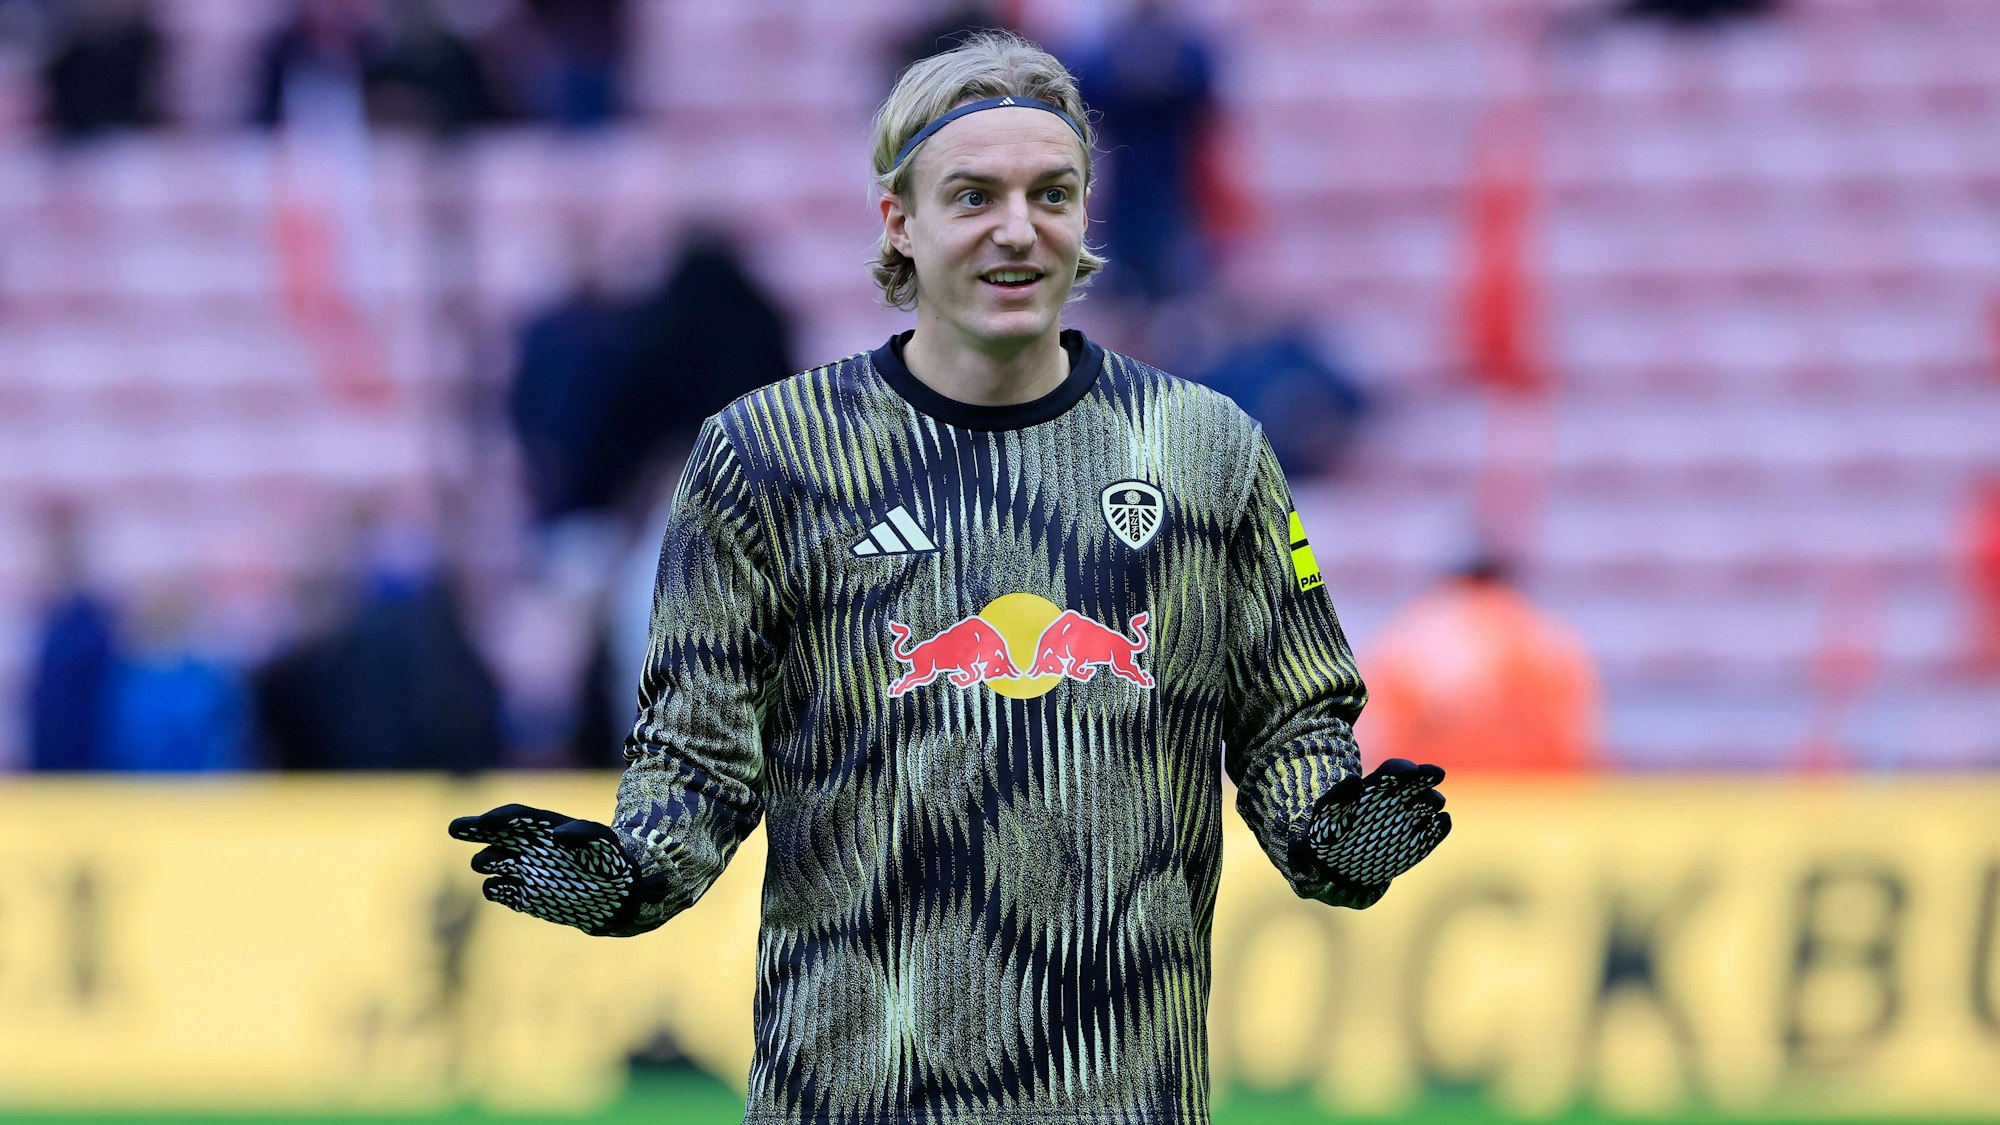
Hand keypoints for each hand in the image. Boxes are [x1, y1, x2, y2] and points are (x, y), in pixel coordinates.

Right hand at [448, 804, 668, 936]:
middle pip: (493, 833)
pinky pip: (499, 890)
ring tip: (488, 862)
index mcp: (543, 826)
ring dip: (488, 861)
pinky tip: (500, 888)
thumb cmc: (608, 861)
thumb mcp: (603, 842)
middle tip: (456, 827)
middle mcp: (527, 846)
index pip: (515, 816)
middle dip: (474, 829)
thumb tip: (555, 837)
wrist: (612, 896)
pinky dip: (497, 889)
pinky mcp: (520, 895)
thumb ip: (583, 834)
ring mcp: (521, 870)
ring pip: (491, 862)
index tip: (487, 820)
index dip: (499, 817)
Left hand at [1300, 758, 1451, 902]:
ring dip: (1432, 801)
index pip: (1395, 771)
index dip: (1403, 768)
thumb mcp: (1327, 815)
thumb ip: (1339, 797)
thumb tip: (1355, 779)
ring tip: (1434, 802)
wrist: (1335, 868)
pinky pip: (1433, 833)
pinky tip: (1441, 822)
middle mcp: (1397, 801)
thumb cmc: (1327, 835)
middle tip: (1436, 773)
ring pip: (1428, 804)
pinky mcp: (1417, 844)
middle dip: (1426, 776)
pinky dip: (1440, 828)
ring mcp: (1409, 821)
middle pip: (1417, 782)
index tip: (1410, 770)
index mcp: (1376, 789)